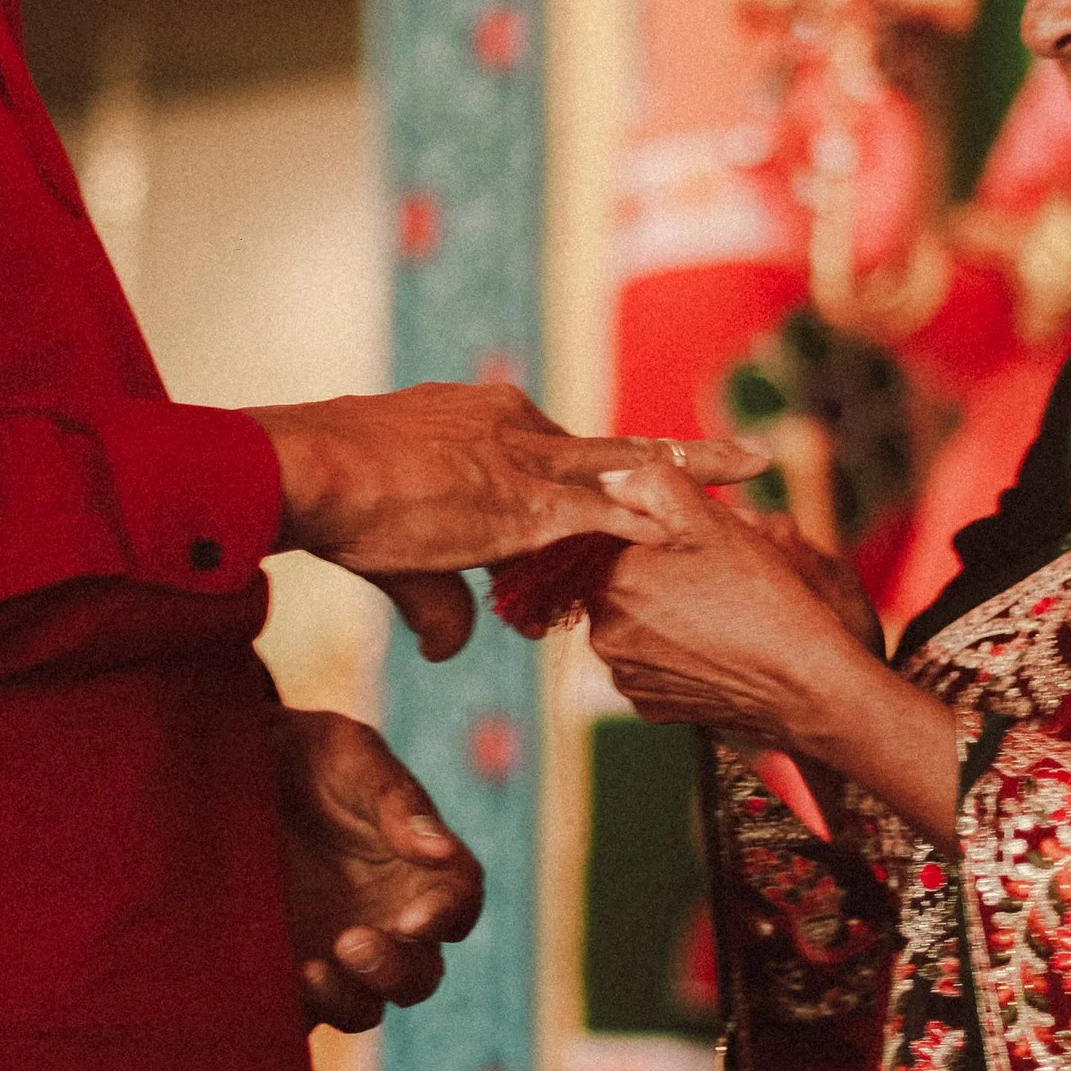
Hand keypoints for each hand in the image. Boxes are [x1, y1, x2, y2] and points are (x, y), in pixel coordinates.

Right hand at [251, 387, 764, 622]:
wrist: (313, 470)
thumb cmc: (337, 500)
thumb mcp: (397, 556)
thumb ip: (440, 604)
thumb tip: (454, 647)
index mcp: (485, 424)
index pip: (557, 453)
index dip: (595, 480)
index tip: (631, 491)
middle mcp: (518, 430)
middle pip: (616, 446)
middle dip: (679, 457)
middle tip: (742, 455)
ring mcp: (532, 463)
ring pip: (635, 463)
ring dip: (698, 472)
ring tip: (758, 465)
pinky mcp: (532, 503)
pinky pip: (614, 511)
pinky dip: (661, 520)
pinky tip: (709, 526)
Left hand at [270, 706, 483, 1033]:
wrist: (222, 763)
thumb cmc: (302, 752)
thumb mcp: (348, 755)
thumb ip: (395, 800)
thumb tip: (440, 849)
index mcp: (421, 866)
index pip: (458, 901)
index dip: (446, 916)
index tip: (416, 921)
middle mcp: (388, 918)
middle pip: (419, 973)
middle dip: (394, 970)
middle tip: (353, 943)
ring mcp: (335, 952)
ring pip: (365, 1007)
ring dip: (348, 999)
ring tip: (309, 971)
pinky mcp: (282, 971)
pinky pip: (299, 1013)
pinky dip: (292, 1012)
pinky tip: (267, 986)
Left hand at [584, 468, 876, 751]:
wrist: (802, 682)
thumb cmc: (759, 595)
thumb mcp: (711, 520)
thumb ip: (653, 484)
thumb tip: (612, 479)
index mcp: (609, 582)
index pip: (612, 539)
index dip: (654, 531)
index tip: (696, 540)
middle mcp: (603, 635)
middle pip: (623, 583)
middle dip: (657, 571)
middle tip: (713, 571)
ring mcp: (627, 676)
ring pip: (638, 625)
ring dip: (666, 611)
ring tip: (719, 608)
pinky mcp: (652, 706)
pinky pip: (654, 664)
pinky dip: (677, 652)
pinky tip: (716, 644)